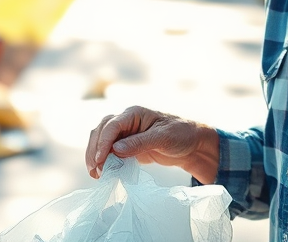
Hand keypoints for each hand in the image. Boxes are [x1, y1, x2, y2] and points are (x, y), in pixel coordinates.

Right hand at [85, 106, 219, 183]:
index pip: (112, 125)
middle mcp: (127, 121)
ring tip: (95, 174)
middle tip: (95, 170)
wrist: (192, 145)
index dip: (103, 142)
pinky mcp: (127, 146)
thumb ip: (139, 143)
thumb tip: (115, 150)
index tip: (99, 160)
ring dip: (95, 155)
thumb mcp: (163, 137)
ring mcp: (126, 133)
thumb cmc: (181, 135)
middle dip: (95, 150)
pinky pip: (110, 151)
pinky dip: (104, 160)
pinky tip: (103, 172)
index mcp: (134, 113)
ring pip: (102, 140)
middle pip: (101, 131)